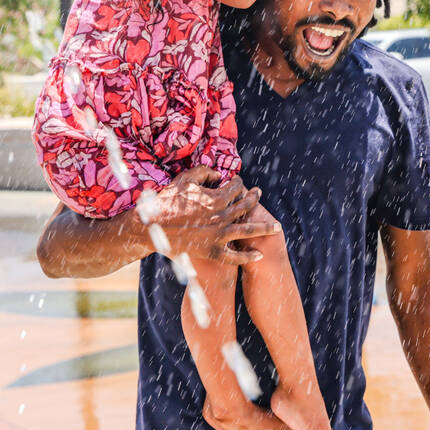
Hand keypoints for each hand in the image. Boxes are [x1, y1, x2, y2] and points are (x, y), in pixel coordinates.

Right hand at [150, 167, 275, 264]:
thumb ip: (203, 172)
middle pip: (245, 207)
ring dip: (264, 228)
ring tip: (277, 227)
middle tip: (259, 194)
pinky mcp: (212, 251)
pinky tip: (259, 254)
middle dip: (254, 199)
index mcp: (216, 198)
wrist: (153, 227)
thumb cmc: (167, 201)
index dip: (238, 183)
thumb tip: (219, 174)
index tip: (238, 181)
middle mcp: (222, 217)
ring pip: (248, 231)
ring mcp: (219, 236)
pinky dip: (248, 256)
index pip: (235, 188)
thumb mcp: (184, 179)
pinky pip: (234, 256)